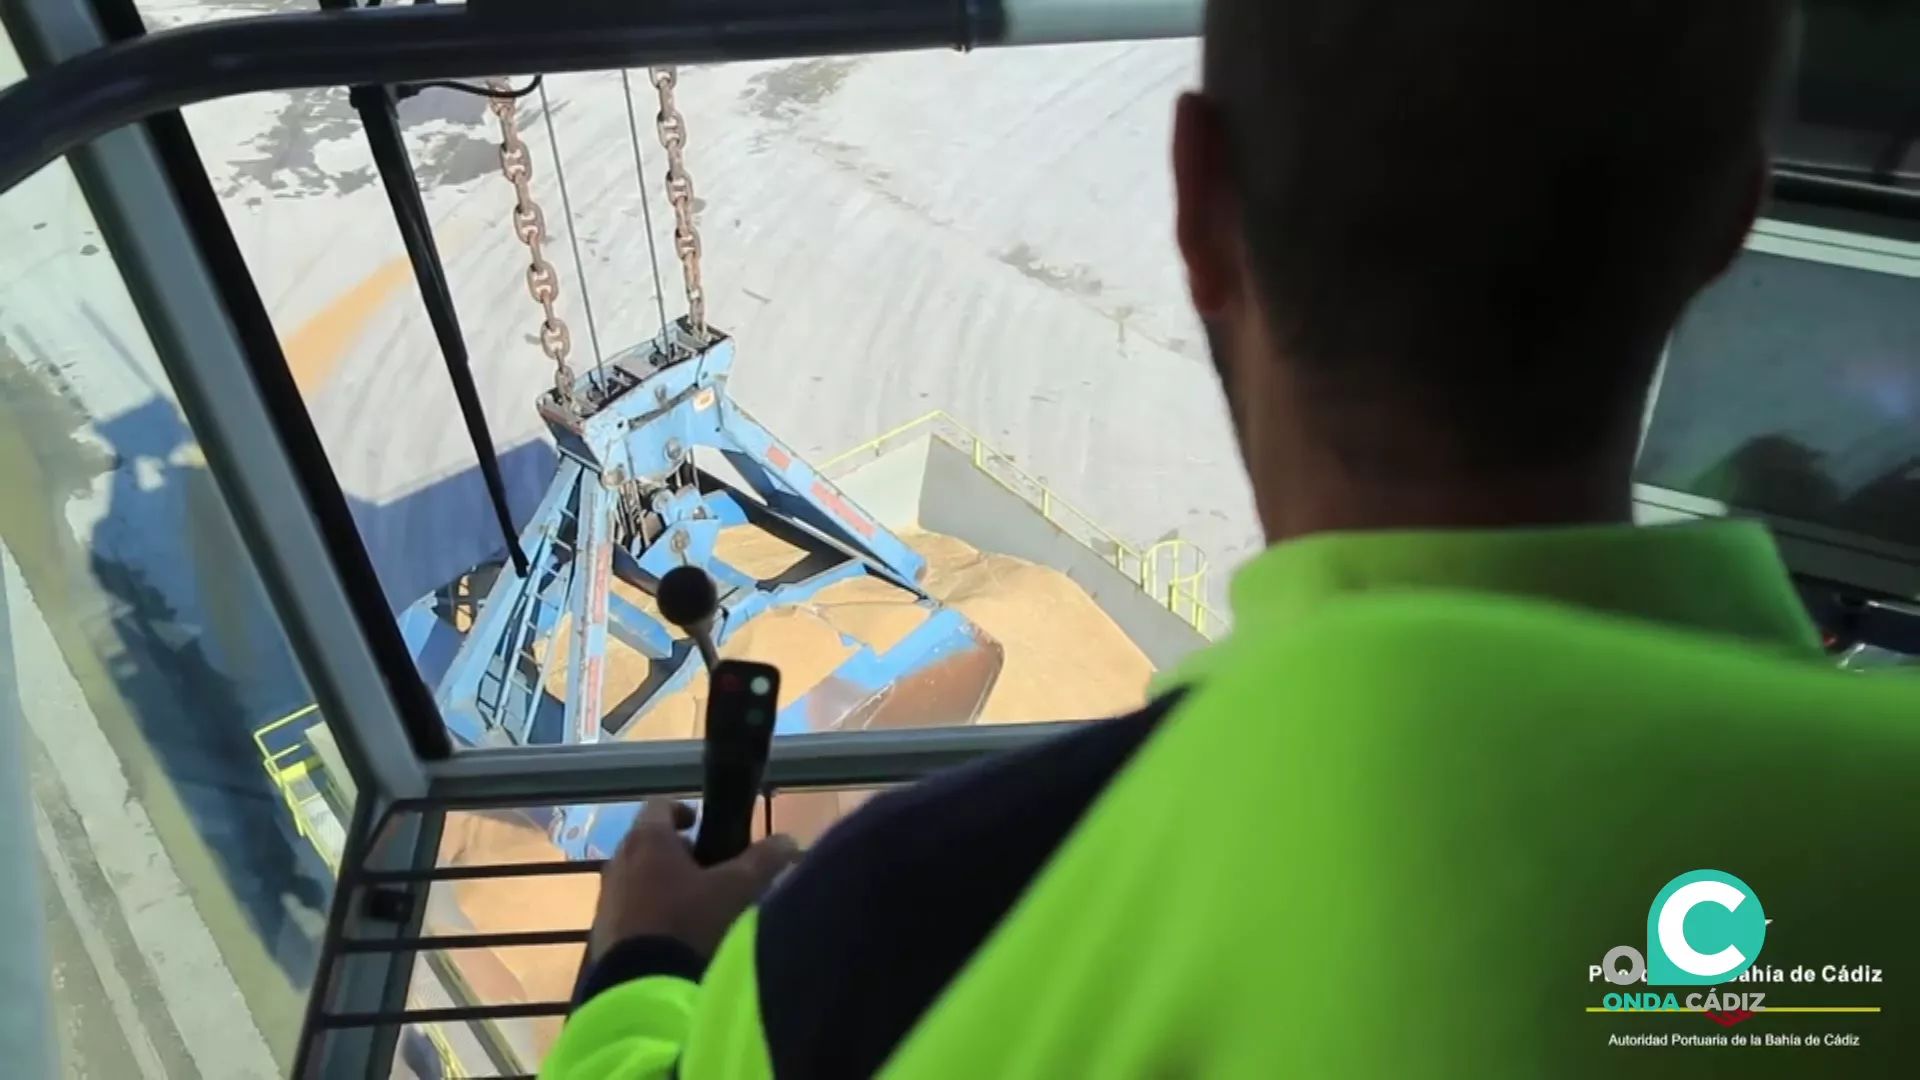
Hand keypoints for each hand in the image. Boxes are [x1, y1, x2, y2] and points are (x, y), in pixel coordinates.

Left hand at [586, 799, 801, 961]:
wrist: (643, 989)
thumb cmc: (691, 924)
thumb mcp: (738, 889)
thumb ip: (764, 860)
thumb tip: (788, 840)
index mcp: (647, 840)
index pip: (659, 805)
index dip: (682, 810)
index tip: (701, 824)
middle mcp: (618, 863)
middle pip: (646, 844)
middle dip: (676, 853)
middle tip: (707, 870)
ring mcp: (606, 900)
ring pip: (636, 879)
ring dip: (661, 885)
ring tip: (694, 909)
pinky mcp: (602, 935)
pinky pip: (628, 913)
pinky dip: (649, 915)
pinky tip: (674, 939)